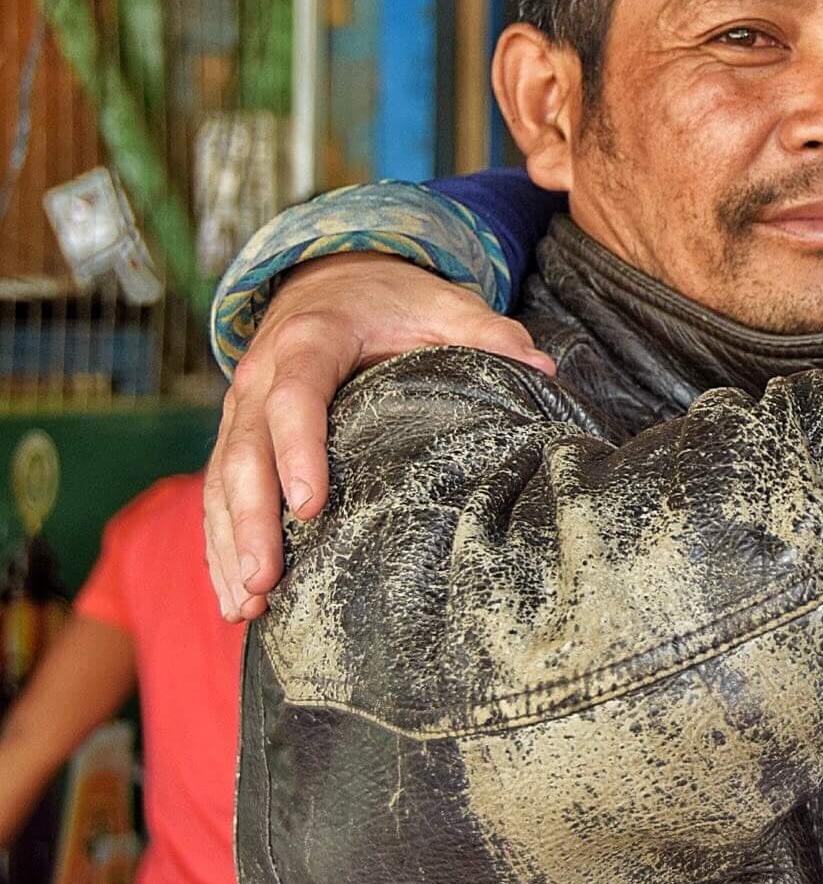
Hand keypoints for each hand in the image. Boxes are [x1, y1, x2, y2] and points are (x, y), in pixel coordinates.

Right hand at [204, 256, 554, 621]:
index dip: (299, 452)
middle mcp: (261, 375)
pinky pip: (217, 492)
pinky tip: (234, 598)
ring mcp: (240, 408)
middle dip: (252, 520)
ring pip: (221, 480)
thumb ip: (488, 332)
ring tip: (246, 606)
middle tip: (266, 581)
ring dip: (229, 545)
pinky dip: (220, 545)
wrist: (333, 278)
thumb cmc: (394, 299)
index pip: (297, 399)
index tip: (313, 507)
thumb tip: (544, 368)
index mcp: (311, 341)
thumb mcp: (443, 303)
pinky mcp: (235, 435)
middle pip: (245, 452)